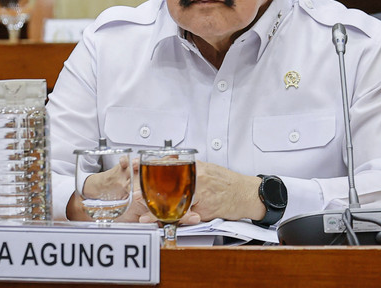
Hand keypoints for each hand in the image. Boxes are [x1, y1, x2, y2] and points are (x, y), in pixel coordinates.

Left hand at [138, 161, 264, 223]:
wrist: (246, 194)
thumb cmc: (227, 182)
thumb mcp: (207, 168)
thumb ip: (189, 166)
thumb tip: (171, 159)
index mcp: (197, 167)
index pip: (170, 165)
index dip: (152, 169)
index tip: (137, 170)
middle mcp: (198, 178)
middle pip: (168, 184)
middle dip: (149, 191)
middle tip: (134, 195)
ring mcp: (201, 194)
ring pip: (175, 202)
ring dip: (157, 209)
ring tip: (144, 213)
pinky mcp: (205, 209)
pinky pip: (185, 214)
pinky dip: (171, 219)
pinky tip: (160, 221)